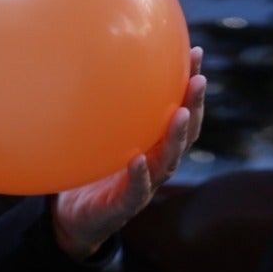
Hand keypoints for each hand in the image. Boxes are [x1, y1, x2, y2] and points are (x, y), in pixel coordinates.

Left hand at [53, 47, 206, 260]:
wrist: (74, 218)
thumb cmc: (89, 170)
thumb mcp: (97, 134)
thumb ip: (101, 106)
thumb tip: (89, 58)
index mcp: (153, 144)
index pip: (178, 111)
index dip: (189, 85)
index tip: (195, 52)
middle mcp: (155, 163)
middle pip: (183, 133)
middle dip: (194, 106)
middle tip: (199, 79)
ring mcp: (143, 186)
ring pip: (167, 161)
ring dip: (176, 137)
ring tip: (180, 112)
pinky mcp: (124, 207)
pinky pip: (135, 190)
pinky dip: (139, 175)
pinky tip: (138, 159)